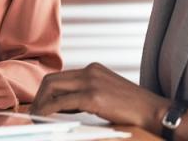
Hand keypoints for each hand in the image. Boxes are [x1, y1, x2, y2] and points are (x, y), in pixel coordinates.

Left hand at [30, 63, 169, 131]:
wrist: (152, 110)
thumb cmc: (132, 107)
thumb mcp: (108, 92)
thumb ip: (88, 93)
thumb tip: (65, 105)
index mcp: (94, 69)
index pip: (61, 76)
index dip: (46, 92)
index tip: (41, 106)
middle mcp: (90, 71)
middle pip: (52, 79)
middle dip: (39, 97)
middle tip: (34, 113)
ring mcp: (91, 82)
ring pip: (52, 87)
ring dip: (40, 103)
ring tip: (37, 118)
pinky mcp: (92, 96)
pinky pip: (60, 103)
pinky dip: (47, 110)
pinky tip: (44, 119)